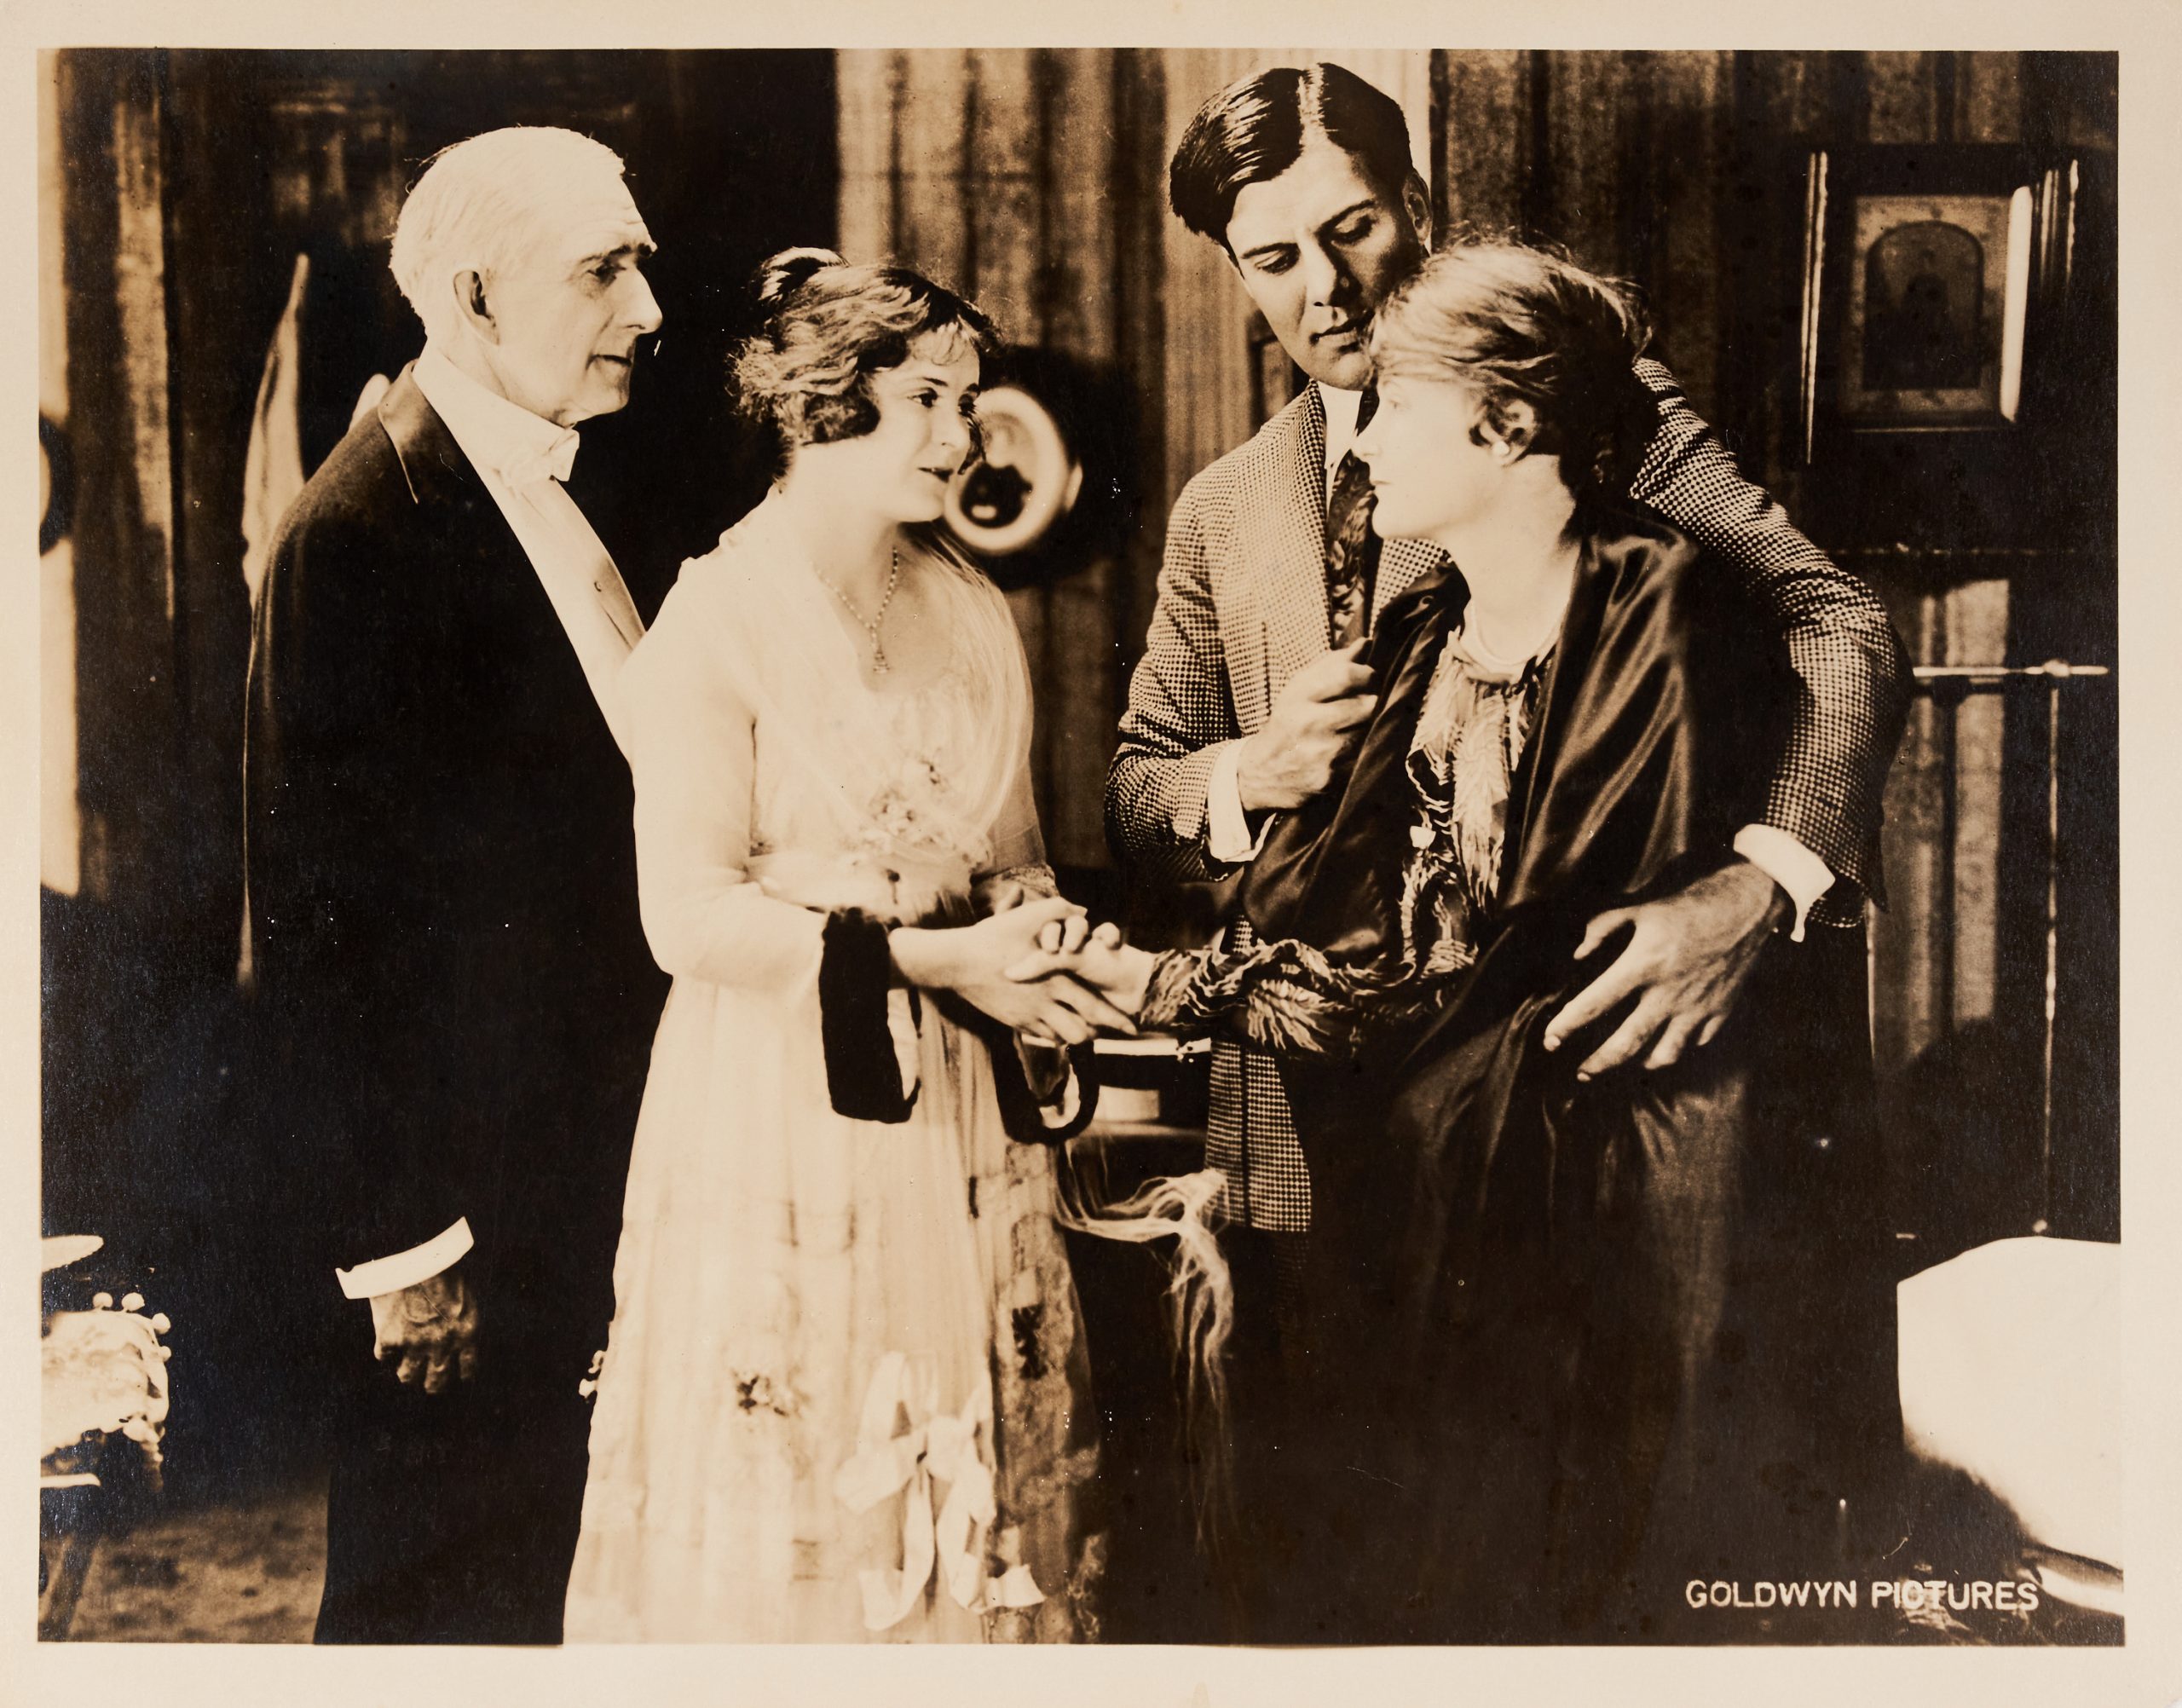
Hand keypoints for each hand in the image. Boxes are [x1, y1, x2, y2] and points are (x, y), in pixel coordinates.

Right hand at [367, 1267, 479, 1393]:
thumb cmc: (444, 1267)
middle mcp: (442, 1345)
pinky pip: (383, 1357)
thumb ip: (462, 1317)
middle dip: (434, 1386)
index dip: (462, 1376)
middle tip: (430, 1385)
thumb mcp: (466, 1292)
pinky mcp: (389, 1339)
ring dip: (407, 1375)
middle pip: (437, 1381)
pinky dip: (384, 1354)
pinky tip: (386, 1349)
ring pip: (407, 1376)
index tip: (459, 1378)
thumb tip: (457, 1331)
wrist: (415, 1256)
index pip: (468, 1368)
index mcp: (466, 1332)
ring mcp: (414, 1344)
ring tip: (406, 1372)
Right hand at [891, 896, 1138, 1044]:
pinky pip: (1043, 1037)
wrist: (957, 963)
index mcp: (1055, 979)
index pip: (1094, 1008)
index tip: (1132, 1027)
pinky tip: (1061, 1028)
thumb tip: (1083, 909)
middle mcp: (1045, 1002)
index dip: (1116, 1021)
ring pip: (1063, 1039)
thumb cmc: (993, 937)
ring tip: (1088, 1029)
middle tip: (1115, 1035)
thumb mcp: (1027, 917)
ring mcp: (1028, 1016)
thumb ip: (1059, 909)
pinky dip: (1056, 1036)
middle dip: (1102, 1034)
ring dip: (1078, 1035)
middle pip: (1082, 1031)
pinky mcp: (1014, 1022)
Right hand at [1234, 640, 1376, 813]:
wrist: (1261, 773)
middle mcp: (1309, 723)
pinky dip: (1362, 752)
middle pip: (1366, 705)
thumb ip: (1331, 665)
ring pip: (1368, 732)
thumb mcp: (1298, 690)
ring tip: (1357, 727)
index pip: (1346, 675)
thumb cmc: (1287, 724)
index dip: (1367, 674)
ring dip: (1369, 728)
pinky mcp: (1330, 778)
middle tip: (1369, 704)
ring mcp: (1321, 753)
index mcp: (1299, 695)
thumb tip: (1366, 643)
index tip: (1369, 678)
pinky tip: (1350, 751)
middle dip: (1373, 702)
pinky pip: (1362, 758)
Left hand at [1542, 859, 1789, 1078]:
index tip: (1550, 1040)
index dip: (1567, 1026)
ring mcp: (1697, 1007)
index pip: (1595, 1004)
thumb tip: (1578, 955)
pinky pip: (1696, 1043)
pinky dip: (1678, 1048)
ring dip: (1639, 1064)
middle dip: (1598, 1063)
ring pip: (1664, 1054)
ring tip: (1625, 1064)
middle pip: (1627, 1042)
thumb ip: (1601, 929)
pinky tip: (1666, 1046)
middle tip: (1581, 1073)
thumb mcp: (1639, 909)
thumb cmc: (1688, 907)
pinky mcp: (1720, 1012)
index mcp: (1643, 965)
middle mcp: (1668, 993)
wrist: (1745, 908)